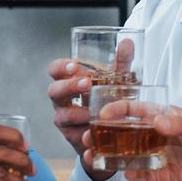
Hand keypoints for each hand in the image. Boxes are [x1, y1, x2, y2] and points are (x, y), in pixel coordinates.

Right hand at [46, 59, 111, 179]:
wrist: (111, 130)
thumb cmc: (108, 99)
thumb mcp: (117, 80)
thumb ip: (121, 62)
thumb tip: (127, 41)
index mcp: (69, 81)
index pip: (55, 69)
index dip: (60, 67)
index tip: (74, 66)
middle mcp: (62, 100)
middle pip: (54, 90)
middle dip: (69, 86)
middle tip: (86, 84)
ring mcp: (65, 120)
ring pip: (62, 116)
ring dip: (77, 113)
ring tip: (92, 112)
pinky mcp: (72, 138)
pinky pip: (74, 137)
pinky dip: (84, 136)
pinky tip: (93, 134)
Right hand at [95, 104, 181, 180]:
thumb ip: (177, 125)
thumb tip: (159, 122)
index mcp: (162, 119)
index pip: (134, 111)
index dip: (118, 110)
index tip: (102, 113)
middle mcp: (156, 137)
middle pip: (125, 134)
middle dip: (106, 134)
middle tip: (89, 136)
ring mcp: (157, 157)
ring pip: (129, 156)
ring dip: (111, 155)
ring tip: (94, 155)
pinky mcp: (163, 176)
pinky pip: (142, 176)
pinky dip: (132, 175)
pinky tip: (123, 173)